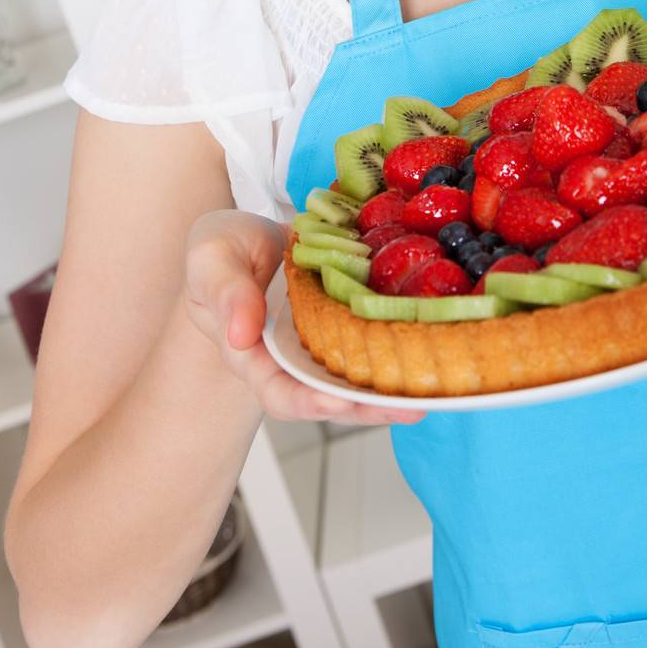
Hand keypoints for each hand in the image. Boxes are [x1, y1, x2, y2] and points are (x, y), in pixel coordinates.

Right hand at [184, 210, 425, 425]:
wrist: (247, 239)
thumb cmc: (222, 251)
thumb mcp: (211, 258)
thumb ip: (225, 292)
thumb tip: (241, 335)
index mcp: (253, 354)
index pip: (280, 393)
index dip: (310, 402)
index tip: (340, 403)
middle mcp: (293, 360)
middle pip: (331, 397)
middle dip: (369, 408)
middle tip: (411, 407)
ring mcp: (322, 345)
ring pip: (358, 376)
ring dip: (393, 388)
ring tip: (434, 392)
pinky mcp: (347, 322)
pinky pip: (372, 340)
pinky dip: (400, 346)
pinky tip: (434, 345)